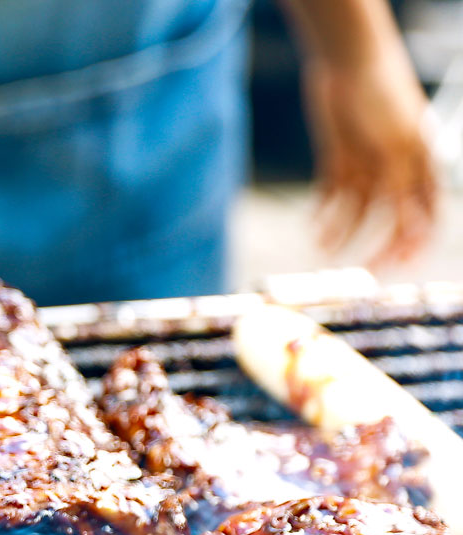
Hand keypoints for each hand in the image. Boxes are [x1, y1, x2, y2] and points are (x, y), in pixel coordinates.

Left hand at [302, 49, 437, 267]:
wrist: (347, 62)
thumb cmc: (383, 96)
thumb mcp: (397, 146)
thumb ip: (403, 187)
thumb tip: (412, 230)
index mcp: (422, 165)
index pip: (426, 215)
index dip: (414, 242)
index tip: (397, 265)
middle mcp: (397, 170)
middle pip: (390, 219)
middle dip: (376, 245)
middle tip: (359, 268)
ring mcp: (367, 165)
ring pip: (357, 211)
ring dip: (342, 230)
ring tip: (323, 245)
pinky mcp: (339, 159)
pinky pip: (332, 194)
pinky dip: (324, 213)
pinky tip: (313, 226)